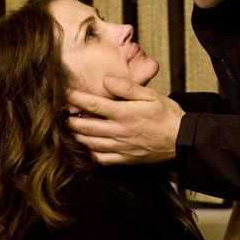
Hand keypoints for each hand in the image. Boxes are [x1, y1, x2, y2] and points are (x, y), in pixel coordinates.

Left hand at [65, 76, 184, 164]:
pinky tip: (83, 148)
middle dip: (69, 119)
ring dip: (75, 136)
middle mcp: (119, 131)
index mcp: (124, 113)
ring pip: (90, 143)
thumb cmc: (168, 115)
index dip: (75, 98)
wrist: (182, 140)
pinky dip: (88, 154)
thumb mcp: (151, 95)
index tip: (64, 92)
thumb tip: (107, 80)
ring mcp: (120, 147)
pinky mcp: (124, 159)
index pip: (93, 104)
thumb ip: (127, 88)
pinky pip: (101, 159)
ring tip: (66, 129)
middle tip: (57, 113)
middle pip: (86, 126)